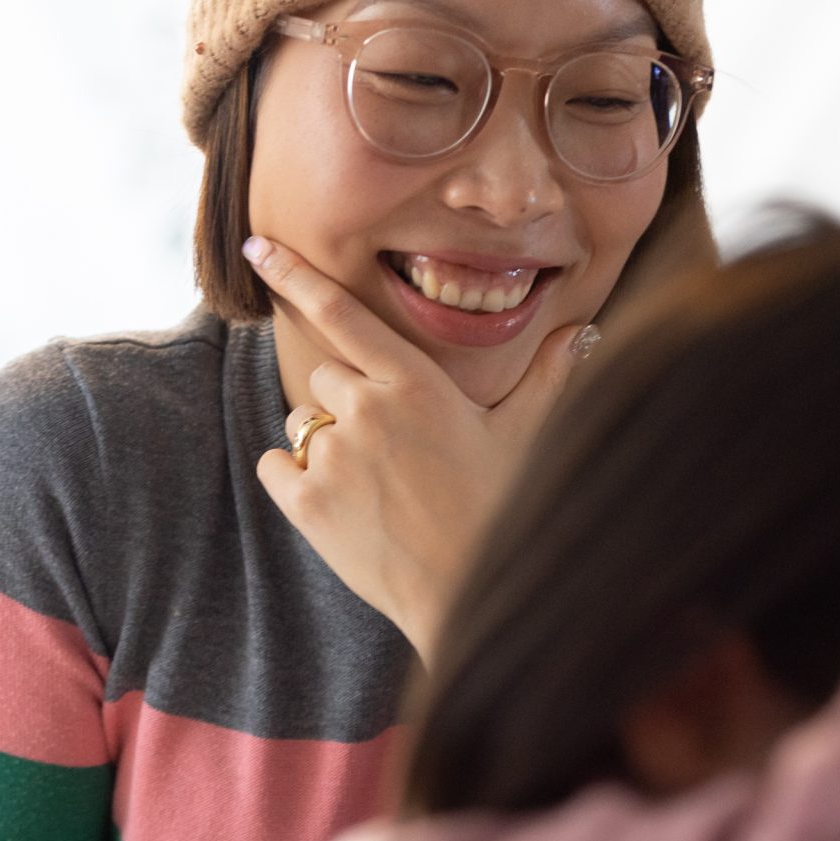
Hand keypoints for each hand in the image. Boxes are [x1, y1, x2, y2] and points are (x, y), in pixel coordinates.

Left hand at [244, 236, 595, 660]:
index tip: (254, 244)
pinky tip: (344, 508)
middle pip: (325, 376)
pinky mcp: (305, 503)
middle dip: (348, 401)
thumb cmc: (502, 509)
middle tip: (393, 451)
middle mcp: (367, 407)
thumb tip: (584, 331)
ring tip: (377, 487)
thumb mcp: (525, 436)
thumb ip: (547, 376)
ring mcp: (333, 455)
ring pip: (303, 423)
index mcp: (415, 381)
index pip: (341, 312)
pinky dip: (297, 482)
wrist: (469, 595)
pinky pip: (276, 467)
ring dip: (325, 445)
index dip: (294, 274)